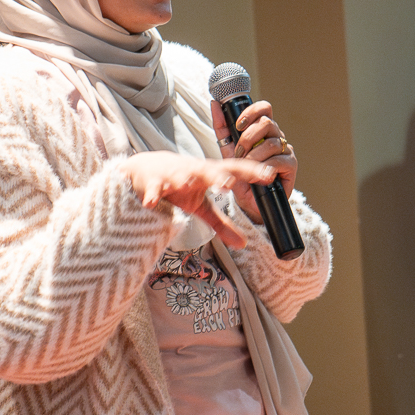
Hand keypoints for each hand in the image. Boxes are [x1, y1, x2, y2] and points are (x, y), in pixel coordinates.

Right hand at [118, 151, 275, 248]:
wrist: (144, 170)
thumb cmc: (178, 186)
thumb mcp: (201, 205)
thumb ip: (221, 223)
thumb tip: (244, 244)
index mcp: (209, 174)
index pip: (233, 171)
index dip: (251, 171)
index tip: (270, 174)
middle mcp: (193, 172)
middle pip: (208, 172)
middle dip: (218, 176)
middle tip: (228, 183)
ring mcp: (172, 176)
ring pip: (179, 176)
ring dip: (184, 179)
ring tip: (187, 183)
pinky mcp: (152, 183)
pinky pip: (152, 189)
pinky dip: (151, 195)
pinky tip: (150, 203)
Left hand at [211, 99, 296, 222]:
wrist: (248, 202)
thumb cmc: (240, 174)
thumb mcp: (227, 149)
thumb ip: (222, 128)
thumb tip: (215, 105)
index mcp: (263, 130)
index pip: (264, 109)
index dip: (252, 112)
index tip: (238, 124)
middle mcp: (276, 137)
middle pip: (267, 123)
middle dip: (248, 137)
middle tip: (239, 152)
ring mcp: (285, 150)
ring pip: (272, 142)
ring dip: (254, 155)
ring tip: (246, 166)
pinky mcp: (291, 165)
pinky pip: (279, 159)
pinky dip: (265, 166)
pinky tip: (258, 174)